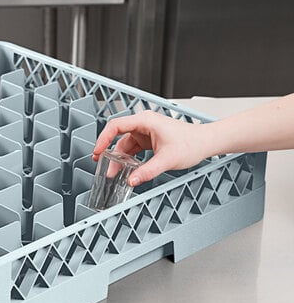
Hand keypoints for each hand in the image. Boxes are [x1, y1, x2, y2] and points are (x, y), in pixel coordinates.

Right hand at [92, 111, 209, 186]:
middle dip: (108, 151)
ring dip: (119, 158)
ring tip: (113, 172)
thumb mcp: (167, 160)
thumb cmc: (191, 143)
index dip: (103, 138)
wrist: (206, 142)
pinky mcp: (149, 139)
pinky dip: (128, 158)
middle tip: (100, 164)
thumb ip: (147, 171)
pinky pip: (133, 148)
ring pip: (125, 144)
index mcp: (145, 121)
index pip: (116, 126)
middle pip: (118, 136)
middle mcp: (143, 124)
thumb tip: (131, 181)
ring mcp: (145, 132)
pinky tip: (125, 168)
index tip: (97, 151)